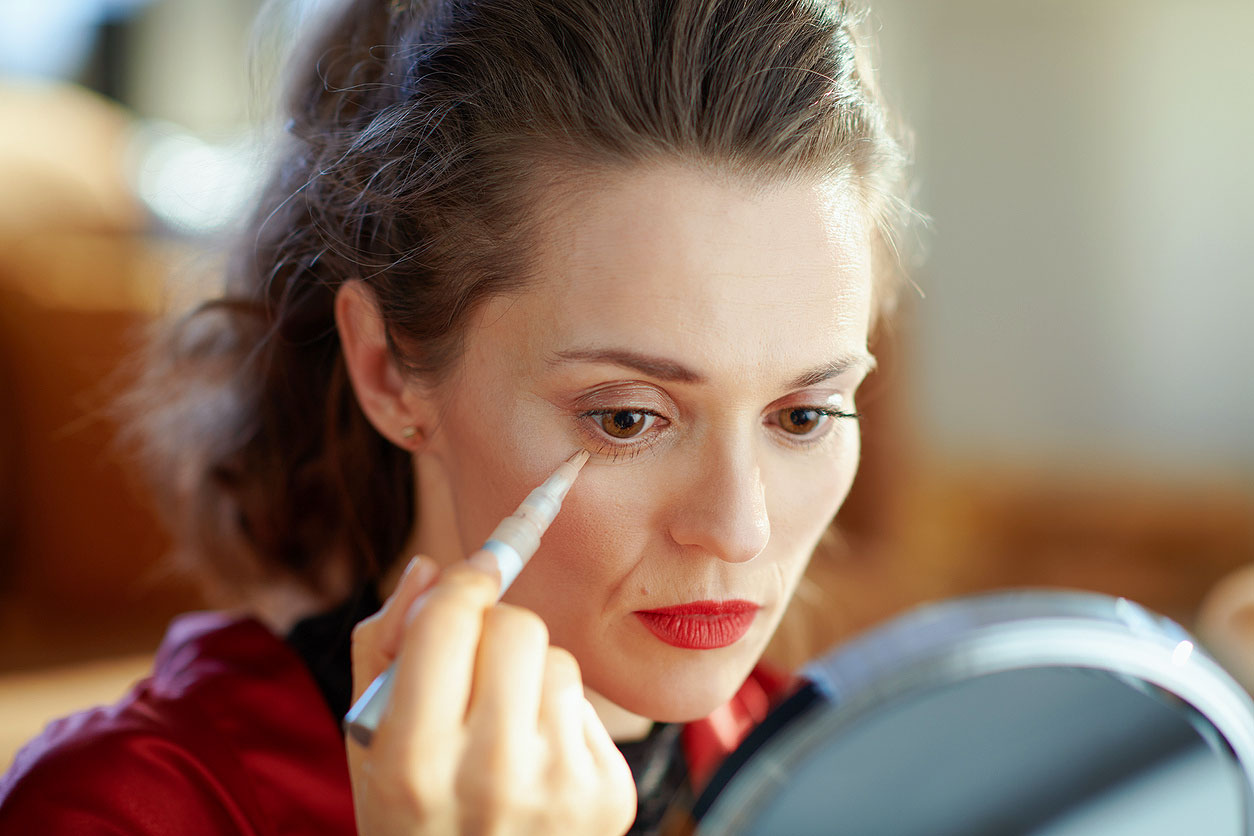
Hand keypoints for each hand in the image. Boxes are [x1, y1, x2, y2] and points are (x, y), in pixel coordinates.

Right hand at [347, 554, 637, 835]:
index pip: (453, 621)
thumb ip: (385, 648)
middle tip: (474, 667)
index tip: (471, 573)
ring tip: (502, 729)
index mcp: (415, 761)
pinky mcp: (610, 796)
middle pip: (518, 627)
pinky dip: (560, 716)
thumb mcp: (370, 743)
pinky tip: (535, 761)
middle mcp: (492, 776)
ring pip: (559, 660)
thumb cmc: (413, 815)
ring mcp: (560, 790)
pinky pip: (587, 705)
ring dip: (530, 675)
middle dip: (494, 630)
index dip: (463, 582)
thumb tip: (431, 569)